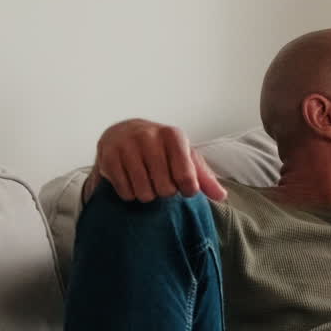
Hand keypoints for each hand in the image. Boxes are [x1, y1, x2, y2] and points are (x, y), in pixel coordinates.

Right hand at [95, 119, 227, 203]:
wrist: (122, 134)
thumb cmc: (161, 151)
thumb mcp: (185, 159)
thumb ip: (204, 178)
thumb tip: (222, 196)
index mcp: (173, 135)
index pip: (187, 178)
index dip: (187, 190)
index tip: (184, 186)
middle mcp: (149, 135)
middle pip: (165, 189)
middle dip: (164, 192)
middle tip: (160, 181)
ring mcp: (126, 144)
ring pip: (144, 193)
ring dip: (147, 195)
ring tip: (146, 182)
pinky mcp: (108, 156)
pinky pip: (125, 192)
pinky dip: (130, 194)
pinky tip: (130, 181)